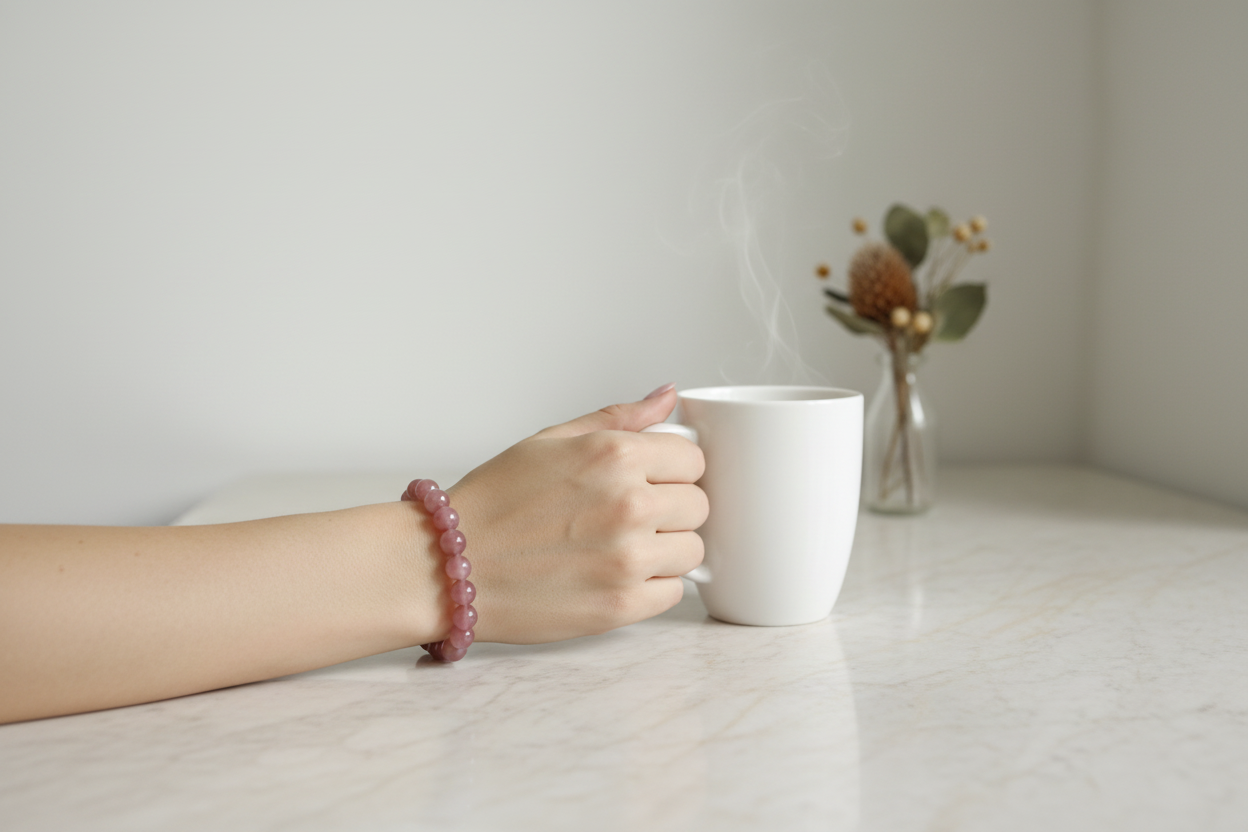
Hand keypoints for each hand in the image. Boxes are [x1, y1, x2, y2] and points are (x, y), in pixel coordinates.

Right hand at [449, 385, 707, 643]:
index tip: (650, 481)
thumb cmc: (495, 502)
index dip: (672, 471)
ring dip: (667, 549)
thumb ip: (619, 418)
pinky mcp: (621, 605)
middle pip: (699, 505)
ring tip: (622, 547)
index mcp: (615, 455)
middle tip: (630, 517)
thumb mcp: (551, 440)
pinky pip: (673, 593)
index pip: (694, 460)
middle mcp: (629, 504)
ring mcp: (628, 559)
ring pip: (693, 551)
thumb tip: (669, 396)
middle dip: (672, 509)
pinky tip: (614, 575)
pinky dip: (652, 586)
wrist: (449, 566)